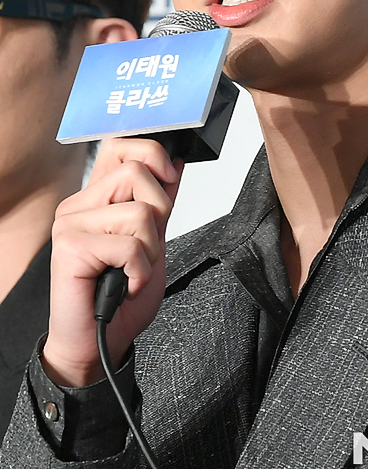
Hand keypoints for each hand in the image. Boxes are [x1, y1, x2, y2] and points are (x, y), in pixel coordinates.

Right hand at [42, 138, 183, 387]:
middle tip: (145, 248)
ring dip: (150, 250)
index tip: (168, 177)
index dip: (151, 154)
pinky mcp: (70, 247)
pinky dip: (140, 271)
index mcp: (96, 198)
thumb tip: (174, 165)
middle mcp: (78, 205)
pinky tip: (126, 285)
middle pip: (137, 172)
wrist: (99, 342)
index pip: (119, 147)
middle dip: (159, 212)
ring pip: (139, 211)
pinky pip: (130, 245)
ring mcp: (70, 224)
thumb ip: (160, 204)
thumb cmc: (121, 298)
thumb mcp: (154, 242)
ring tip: (133, 271)